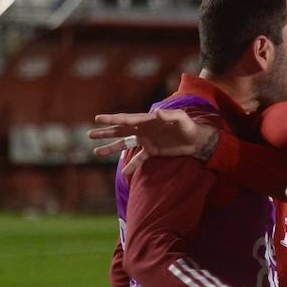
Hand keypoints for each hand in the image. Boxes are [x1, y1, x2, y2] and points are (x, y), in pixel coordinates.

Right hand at [90, 109, 218, 175]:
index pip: (126, 119)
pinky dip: (131, 166)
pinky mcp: (153, 151)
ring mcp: (147, 141)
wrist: (196, 140)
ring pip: (125, 145)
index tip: (97, 118)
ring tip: (96, 152)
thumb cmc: (189, 126)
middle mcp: (144, 130)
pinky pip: (138, 159)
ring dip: (111, 148)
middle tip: (89, 134)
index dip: (112, 119)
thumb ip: (169, 115)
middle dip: (105, 133)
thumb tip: (157, 112)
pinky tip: (123, 173)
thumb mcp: (181, 119)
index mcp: (147, 120)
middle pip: (120, 131)